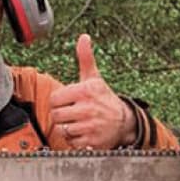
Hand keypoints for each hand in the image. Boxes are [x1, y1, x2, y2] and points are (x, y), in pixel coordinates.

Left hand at [47, 34, 133, 149]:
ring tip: (78, 123)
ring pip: (62, 130)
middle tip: (71, 113)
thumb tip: (83, 38)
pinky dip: (74, 140)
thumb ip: (85, 58)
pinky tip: (83, 133)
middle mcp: (87, 109)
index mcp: (85, 91)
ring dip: (67, 128)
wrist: (124, 122)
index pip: (54, 99)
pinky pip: (71, 143)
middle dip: (62, 115)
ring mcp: (90, 126)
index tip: (66, 102)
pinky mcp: (92, 142)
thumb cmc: (104, 98)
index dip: (58, 102)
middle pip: (56, 115)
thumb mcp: (94, 78)